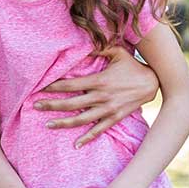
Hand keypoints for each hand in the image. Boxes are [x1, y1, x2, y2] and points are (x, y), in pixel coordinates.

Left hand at [37, 47, 157, 146]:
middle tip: (35, 106)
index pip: (70, 85)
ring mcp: (108, 109)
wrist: (154, 83)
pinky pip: (99, 130)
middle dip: (52, 105)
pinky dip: (88, 138)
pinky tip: (76, 145)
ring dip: (64, 123)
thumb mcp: (118, 52)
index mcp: (99, 81)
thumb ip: (100, 47)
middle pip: (71, 103)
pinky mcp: (115, 118)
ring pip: (82, 119)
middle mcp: (101, 97)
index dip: (53, 86)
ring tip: (48, 125)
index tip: (39, 87)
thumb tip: (84, 42)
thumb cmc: (133, 66)